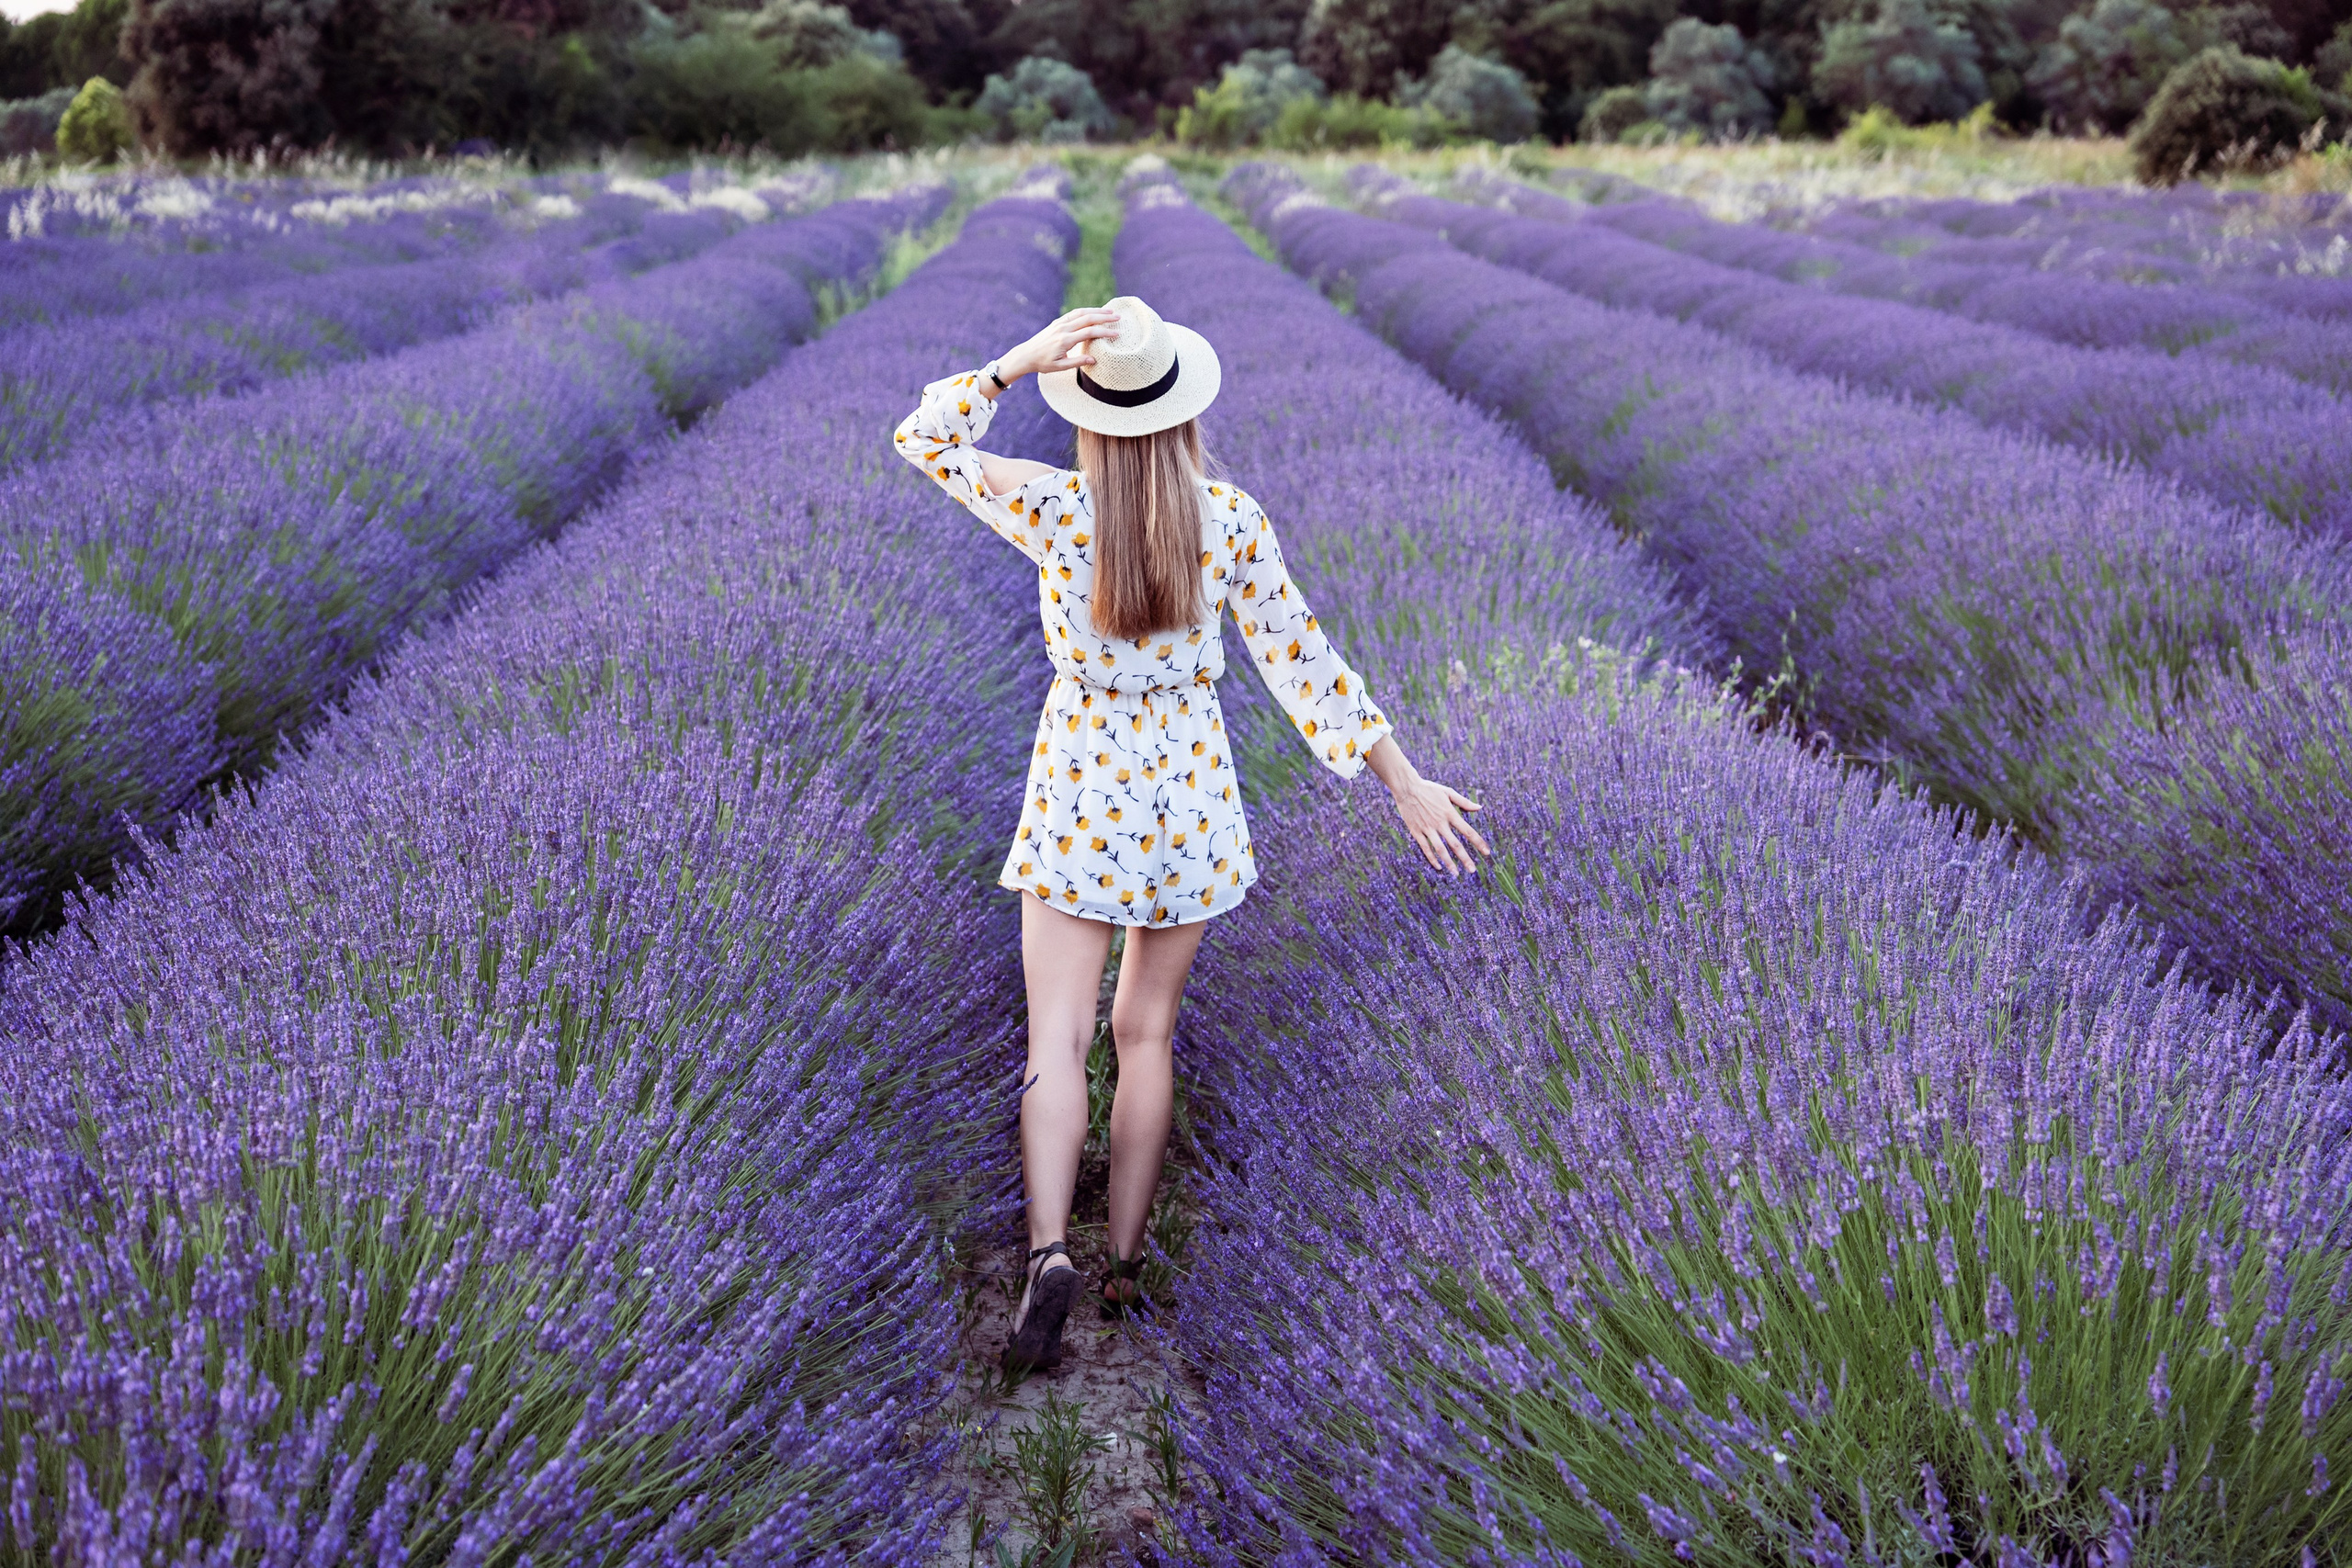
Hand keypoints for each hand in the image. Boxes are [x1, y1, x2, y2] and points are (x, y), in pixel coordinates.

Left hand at [1000, 307, 1122, 381]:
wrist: (1026, 354)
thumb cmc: (1043, 363)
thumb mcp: (1060, 367)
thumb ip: (1077, 362)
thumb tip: (1094, 359)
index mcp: (1065, 340)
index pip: (1089, 333)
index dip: (1104, 332)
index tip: (1116, 333)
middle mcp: (1063, 328)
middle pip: (1088, 318)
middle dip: (1104, 317)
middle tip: (1118, 317)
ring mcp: (1060, 323)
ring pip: (1081, 312)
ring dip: (1097, 311)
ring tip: (1110, 311)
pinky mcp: (1057, 322)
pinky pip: (1074, 313)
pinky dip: (1086, 311)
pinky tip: (1094, 312)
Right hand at [1390, 774, 1488, 875]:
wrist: (1406, 787)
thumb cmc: (1428, 789)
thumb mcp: (1448, 792)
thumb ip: (1464, 802)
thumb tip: (1479, 808)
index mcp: (1449, 813)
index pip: (1467, 831)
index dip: (1478, 842)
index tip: (1487, 853)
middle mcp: (1440, 823)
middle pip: (1455, 844)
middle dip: (1465, 858)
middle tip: (1472, 870)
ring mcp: (1427, 828)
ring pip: (1440, 849)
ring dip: (1449, 862)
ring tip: (1456, 874)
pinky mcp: (1416, 831)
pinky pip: (1425, 848)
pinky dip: (1432, 858)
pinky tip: (1439, 866)